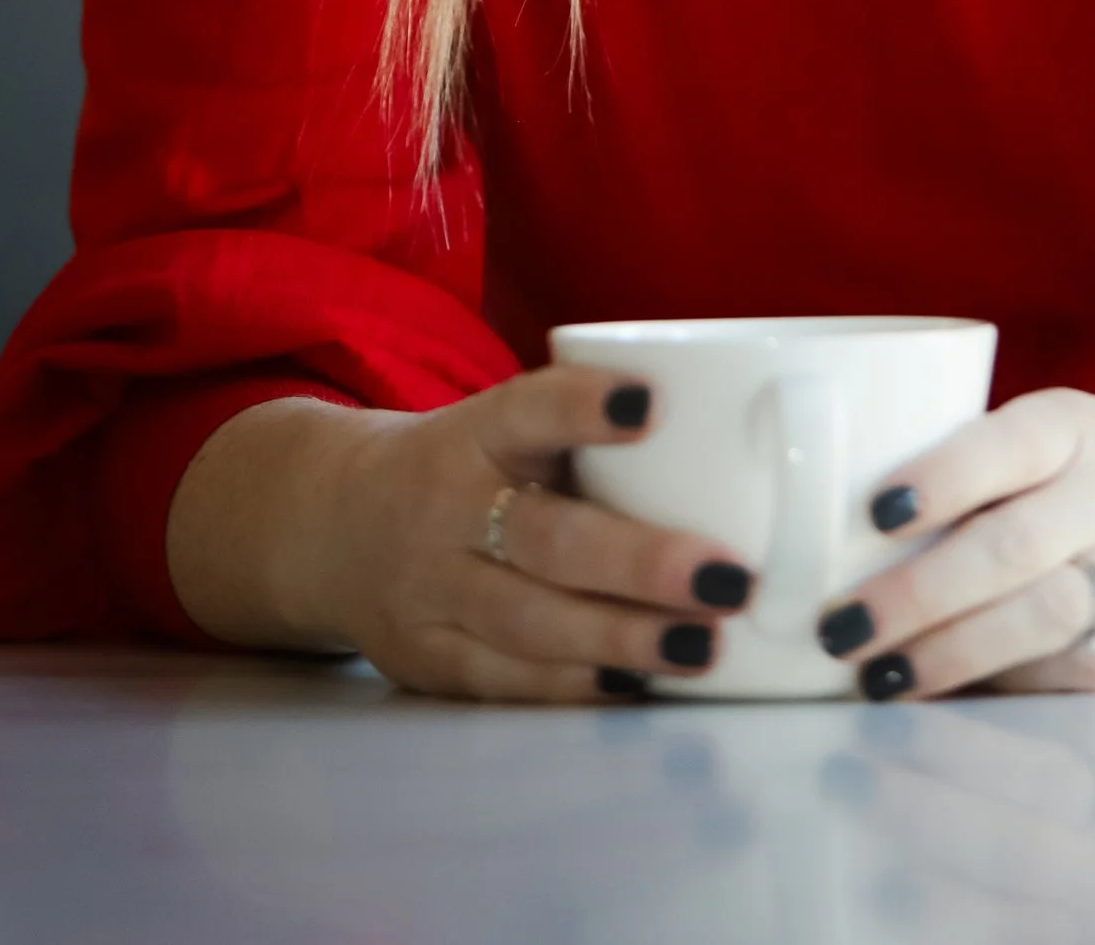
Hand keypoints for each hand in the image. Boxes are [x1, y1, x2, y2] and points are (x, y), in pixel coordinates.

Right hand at [165, 367, 759, 701]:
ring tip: (704, 647)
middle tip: (726, 576)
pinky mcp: (426, 660)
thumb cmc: (473, 463)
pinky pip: (507, 681)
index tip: (653, 403)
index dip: (585, 405)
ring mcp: (429, 591)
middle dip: (636, 562)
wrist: (331, 522)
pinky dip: (575, 689)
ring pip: (529, 622)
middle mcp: (445, 508)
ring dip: (621, 641)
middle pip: (542, 538)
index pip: (527, 406)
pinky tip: (640, 691)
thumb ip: (596, 432)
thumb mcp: (510, 424)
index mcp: (475, 432)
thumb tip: (764, 439)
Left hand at [805, 383, 1094, 700]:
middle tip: (840, 629)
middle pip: (1009, 550)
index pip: (1008, 442)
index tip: (874, 511)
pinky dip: (1007, 691)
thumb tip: (851, 541)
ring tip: (878, 680)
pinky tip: (952, 702)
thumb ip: (989, 472)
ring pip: (1038, 623)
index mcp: (1083, 426)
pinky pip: (1075, 675)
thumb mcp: (1075, 434)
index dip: (942, 476)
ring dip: (949, 659)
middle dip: (916, 598)